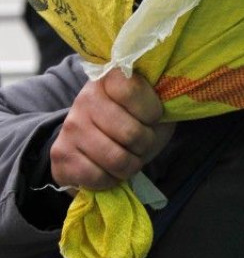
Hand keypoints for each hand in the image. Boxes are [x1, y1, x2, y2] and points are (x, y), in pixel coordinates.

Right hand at [50, 68, 174, 191]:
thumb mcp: (154, 105)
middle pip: (130, 133)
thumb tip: (169, 96)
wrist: (96, 141)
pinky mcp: (60, 154)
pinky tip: (110, 169)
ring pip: (116, 159)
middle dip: (145, 144)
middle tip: (142, 142)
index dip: (151, 111)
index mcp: (111, 78)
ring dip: (131, 165)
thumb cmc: (136, 120)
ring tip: (129, 157)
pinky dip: (111, 179)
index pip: (131, 91)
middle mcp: (86, 98)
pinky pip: (97, 177)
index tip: (153, 116)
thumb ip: (161, 99)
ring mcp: (70, 127)